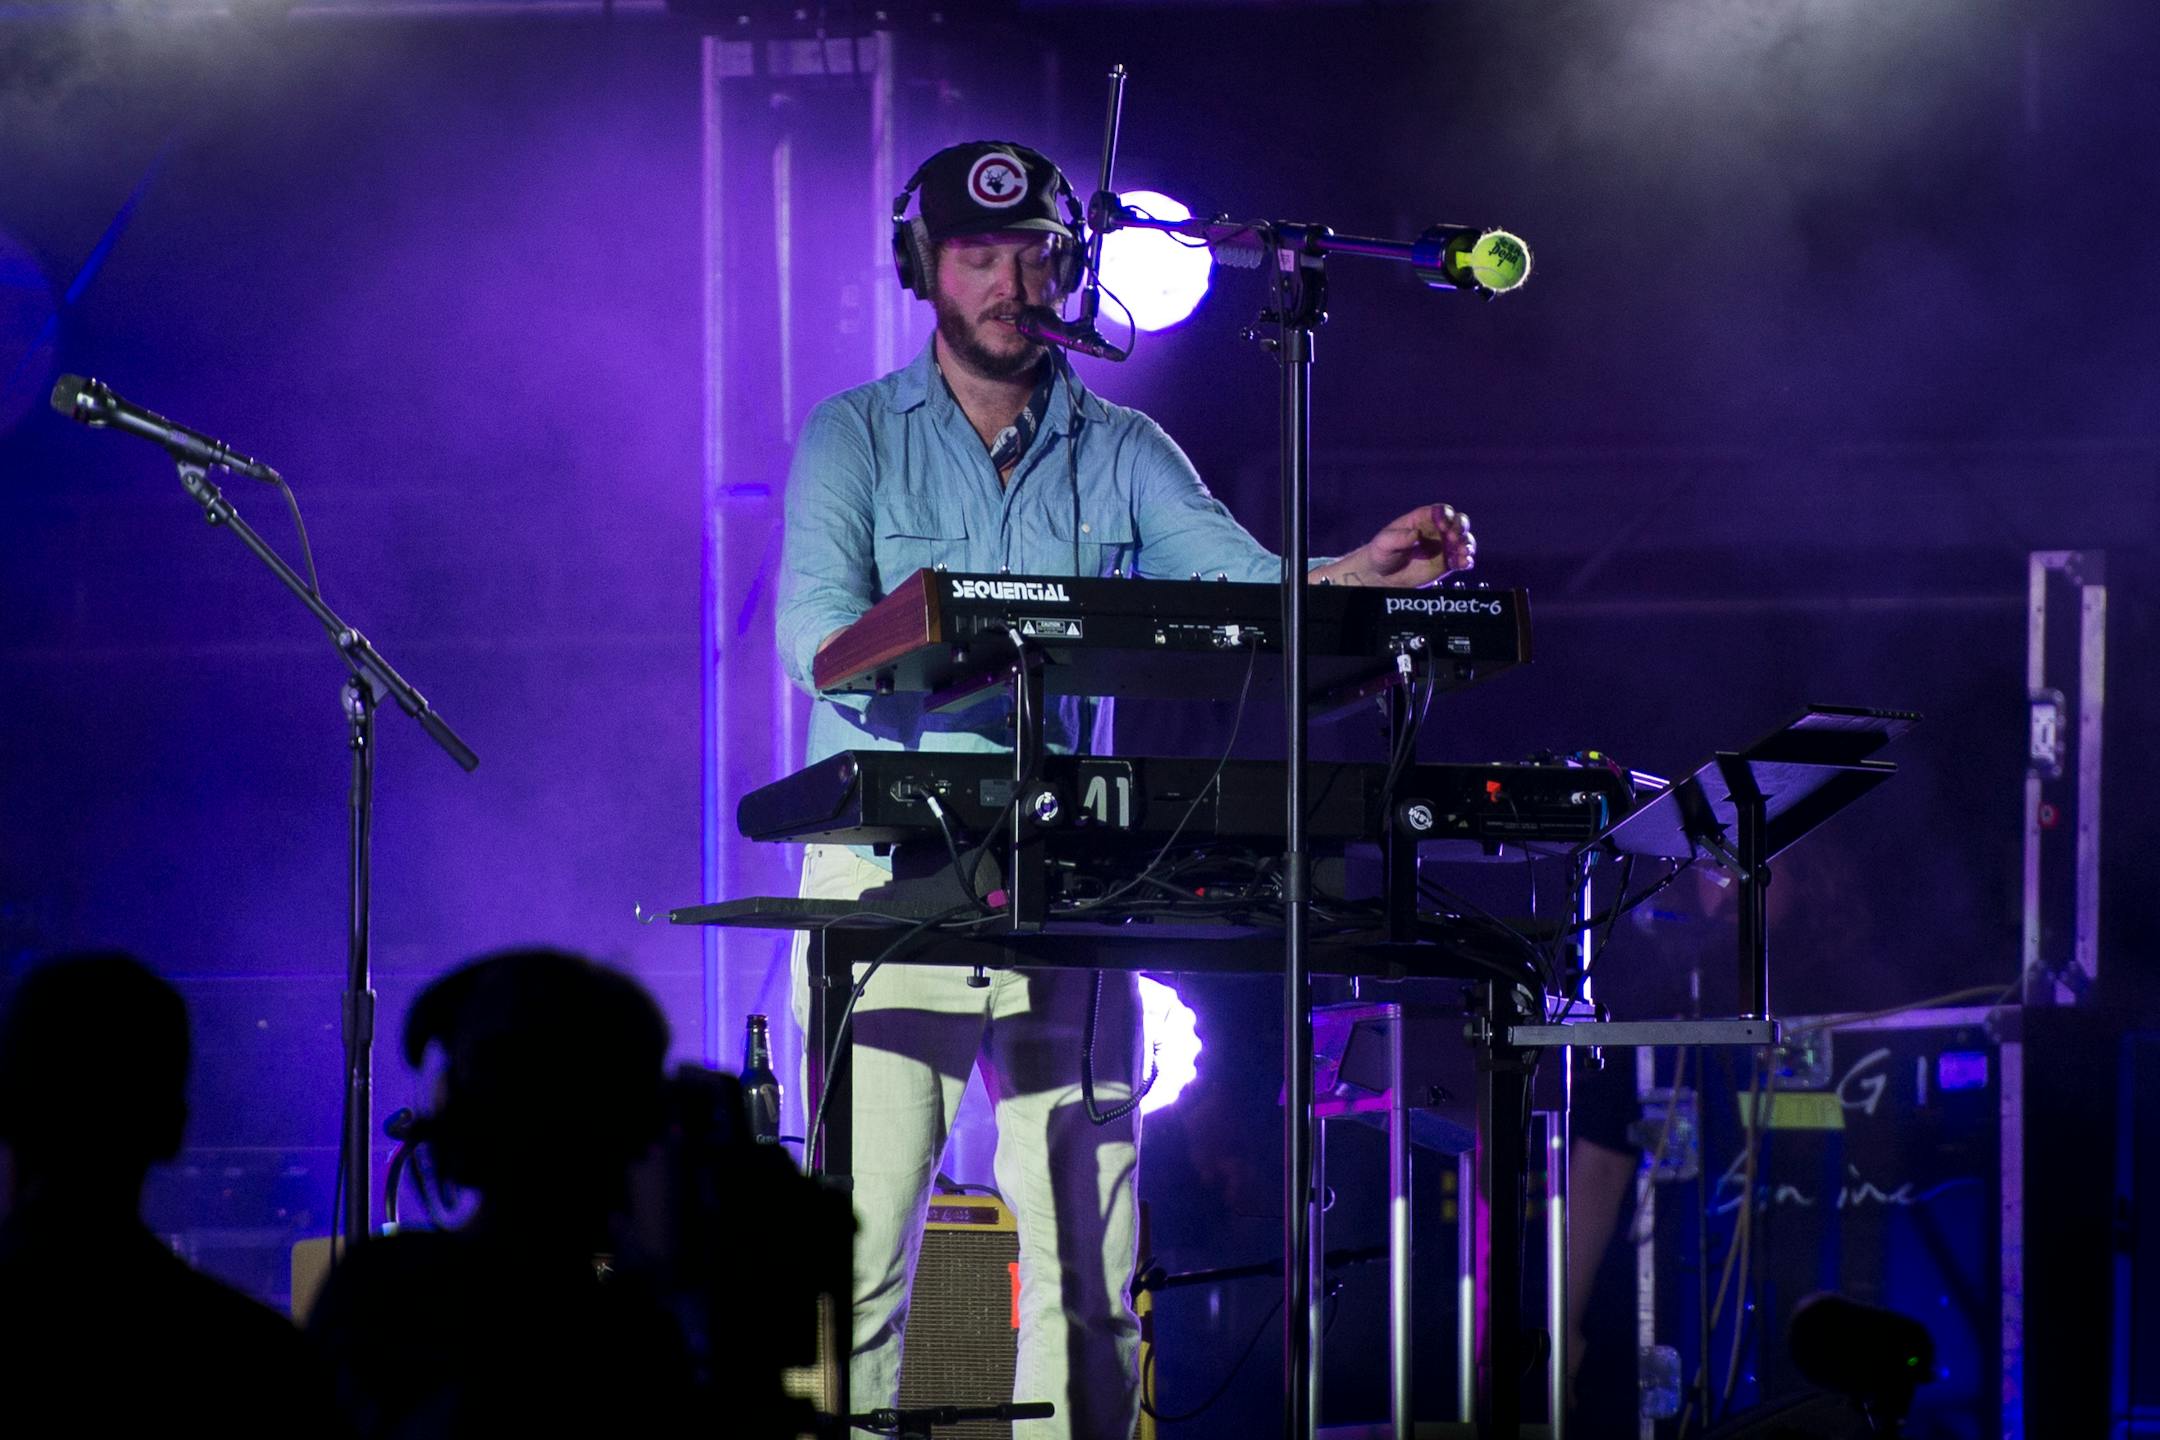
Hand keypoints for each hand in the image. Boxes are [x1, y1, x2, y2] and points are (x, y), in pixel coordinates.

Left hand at [1311, 503, 1474, 587]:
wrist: (1382, 576)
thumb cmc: (1381, 553)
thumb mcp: (1384, 543)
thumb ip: (1398, 538)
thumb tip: (1415, 535)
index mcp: (1422, 519)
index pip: (1440, 511)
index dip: (1446, 515)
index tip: (1443, 526)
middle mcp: (1436, 530)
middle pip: (1458, 522)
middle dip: (1460, 528)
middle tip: (1453, 539)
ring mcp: (1443, 546)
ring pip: (1464, 540)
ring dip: (1466, 544)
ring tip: (1462, 553)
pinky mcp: (1447, 563)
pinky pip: (1461, 559)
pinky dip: (1466, 560)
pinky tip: (1463, 563)